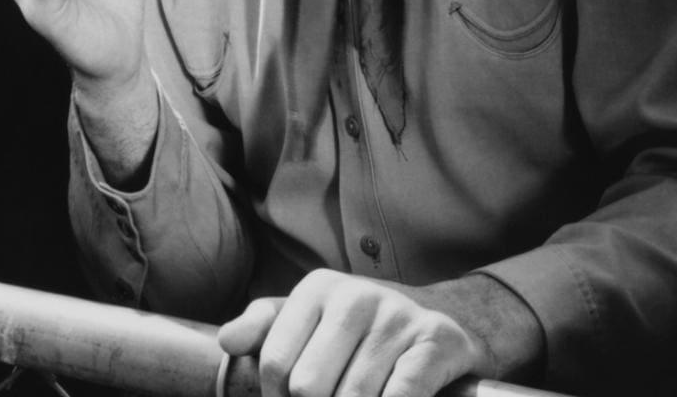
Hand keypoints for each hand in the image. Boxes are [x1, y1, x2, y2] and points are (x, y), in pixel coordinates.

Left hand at [219, 270, 484, 396]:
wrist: (449, 318)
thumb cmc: (365, 329)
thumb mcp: (312, 318)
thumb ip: (266, 328)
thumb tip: (228, 341)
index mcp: (318, 289)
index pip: (274, 362)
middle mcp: (356, 297)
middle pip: (308, 386)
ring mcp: (398, 318)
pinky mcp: (436, 341)